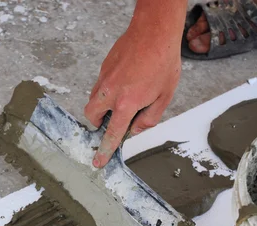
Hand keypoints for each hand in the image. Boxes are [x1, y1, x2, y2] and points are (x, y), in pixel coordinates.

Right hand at [84, 0, 185, 167]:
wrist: (154, 31)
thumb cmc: (163, 62)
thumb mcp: (164, 96)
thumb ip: (149, 118)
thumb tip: (135, 130)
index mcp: (127, 103)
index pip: (112, 133)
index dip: (104, 150)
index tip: (97, 161)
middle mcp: (111, 92)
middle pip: (91, 115)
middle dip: (98, 123)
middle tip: (111, 121)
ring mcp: (105, 78)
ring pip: (93, 99)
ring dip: (102, 106)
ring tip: (123, 99)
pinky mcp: (105, 66)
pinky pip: (100, 84)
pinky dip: (107, 90)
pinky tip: (125, 82)